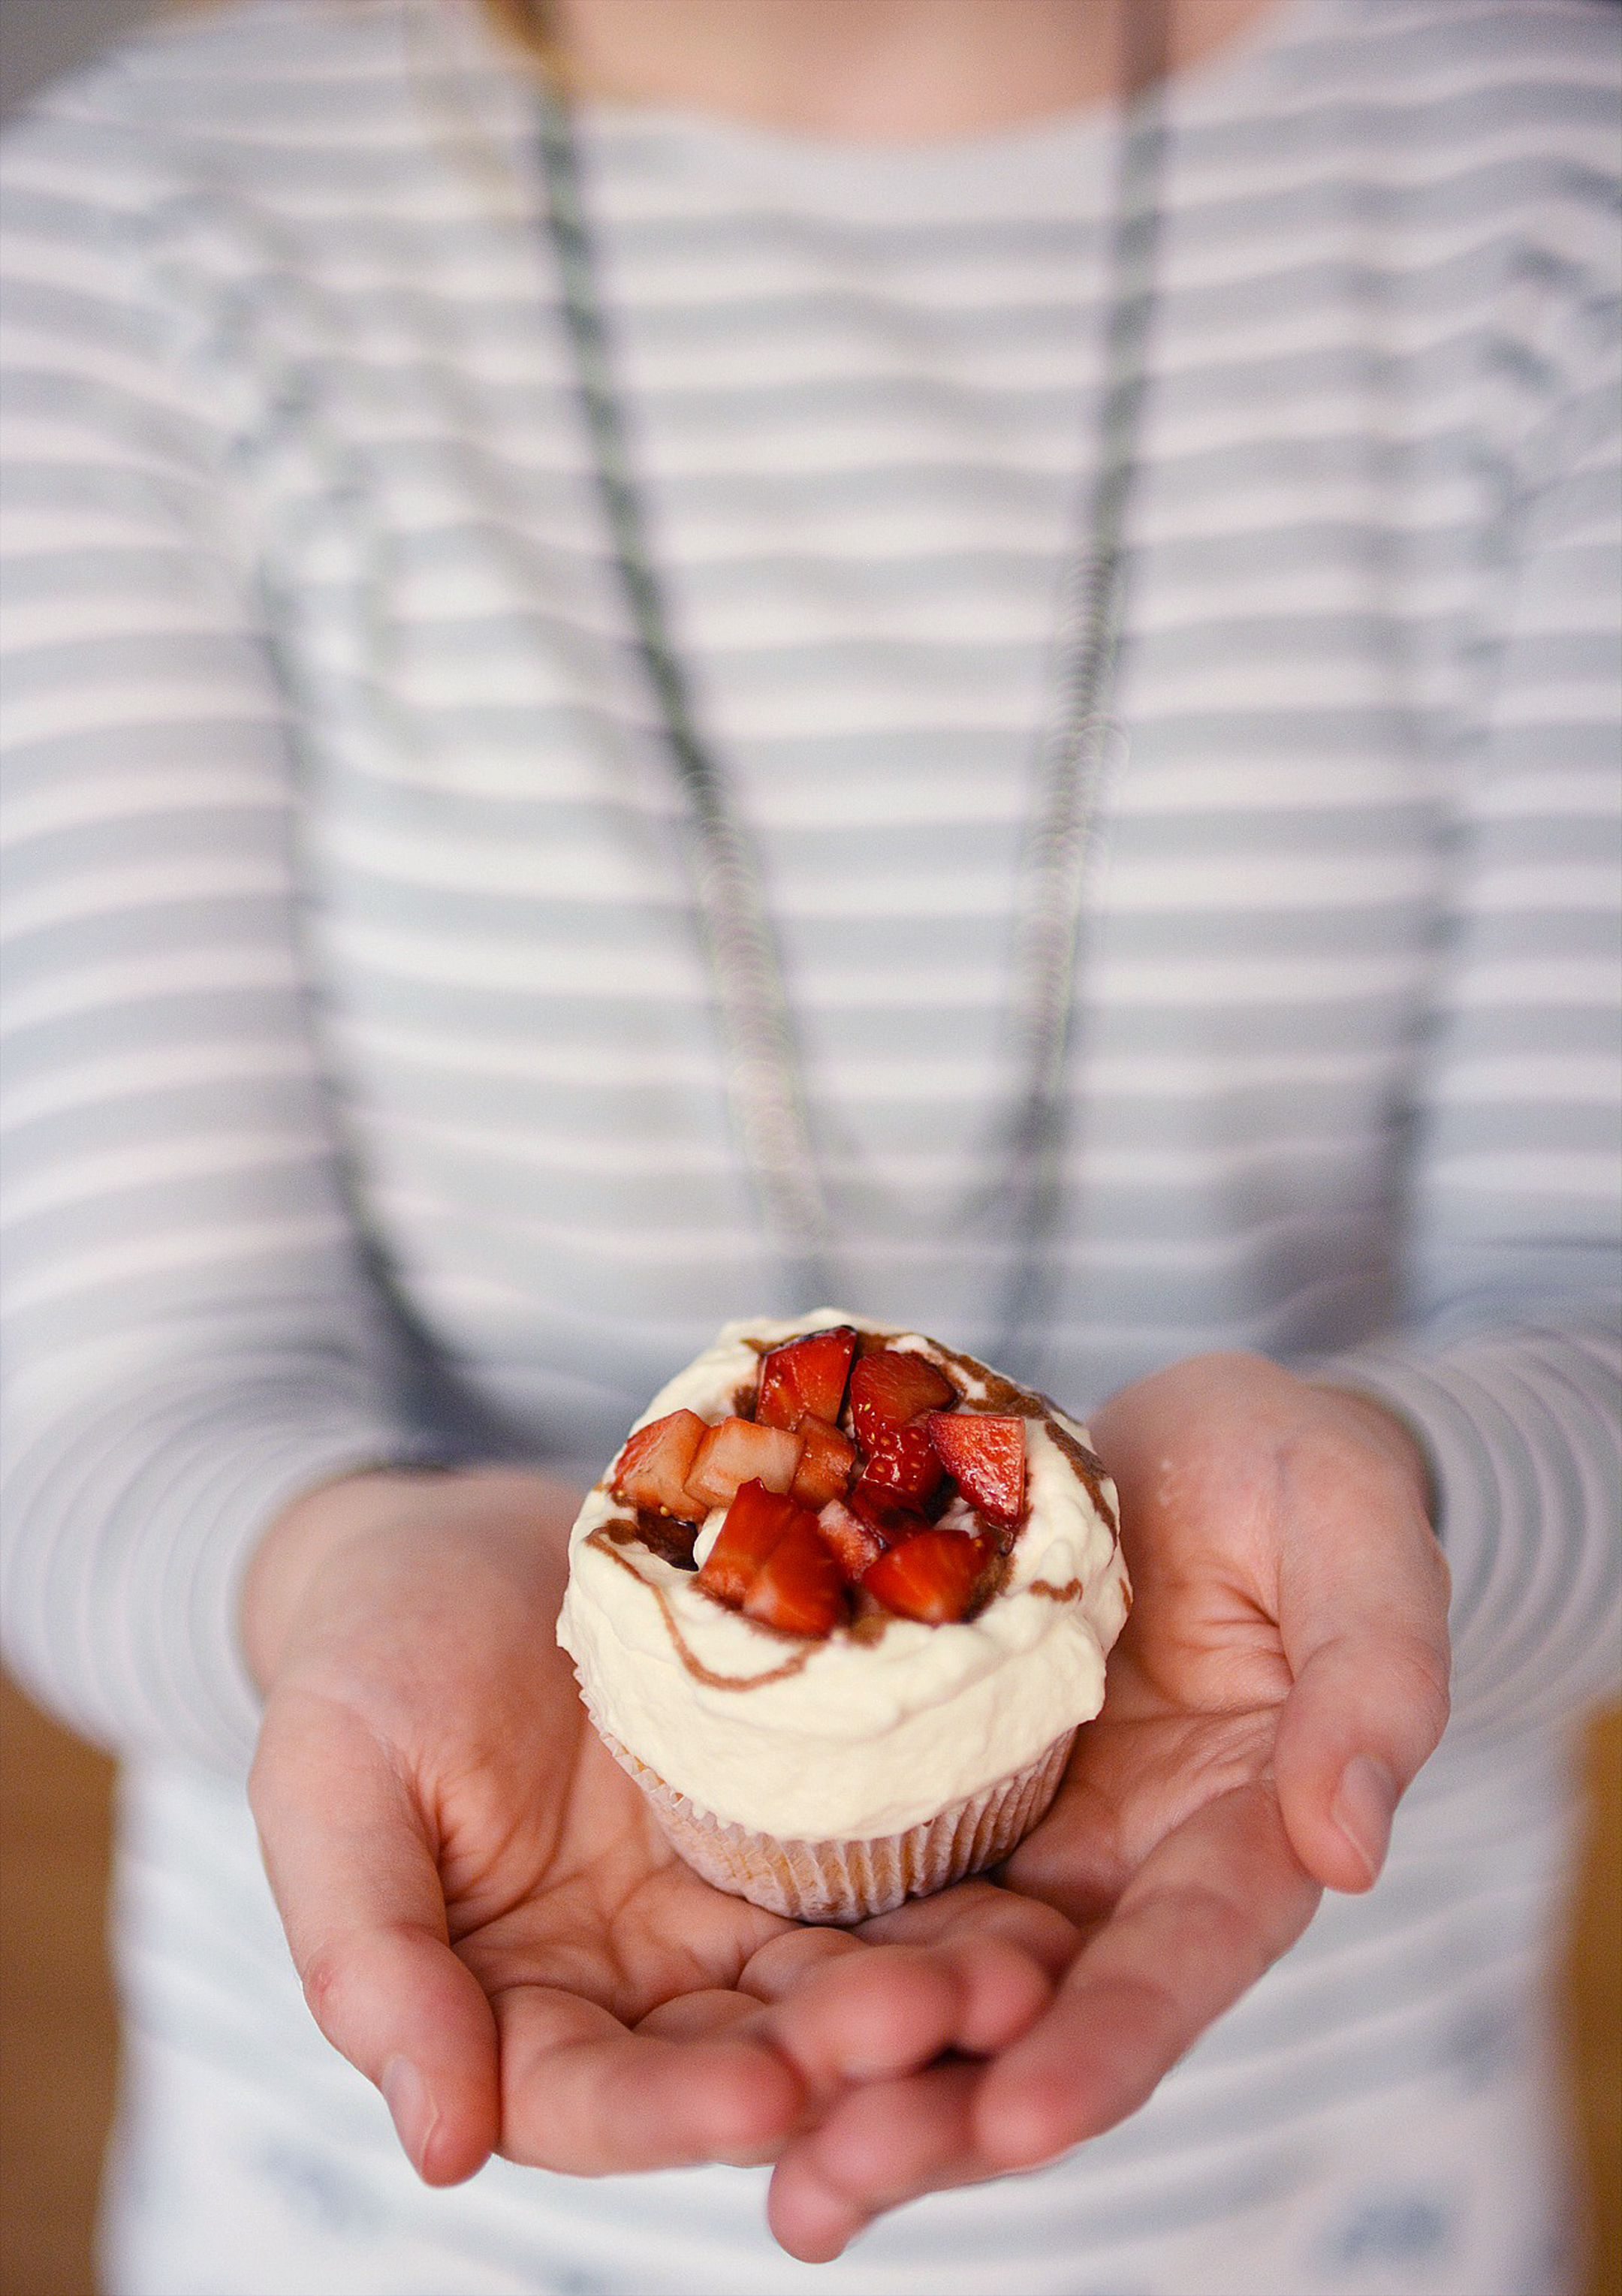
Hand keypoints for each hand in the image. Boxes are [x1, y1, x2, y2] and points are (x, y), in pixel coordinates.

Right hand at [243, 1469, 1074, 2186]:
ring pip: (843, 1982)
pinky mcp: (812, 1826)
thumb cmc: (370, 1656)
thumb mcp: (329, 1781)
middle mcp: (643, 1989)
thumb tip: (438, 2144)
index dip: (674, 2109)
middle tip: (947, 2018)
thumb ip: (368, 1957)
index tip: (765, 2090)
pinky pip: (892, 1875)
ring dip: (935, 1992)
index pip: (594, 2100)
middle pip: (751, 2056)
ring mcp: (735, 1910)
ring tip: (1023, 1972)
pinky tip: (1038, 1890)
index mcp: (513, 2012)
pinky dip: (961, 1894)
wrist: (464, 1540)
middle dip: (849, 2053)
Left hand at [764, 1352, 1450, 2259]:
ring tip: (776, 2178)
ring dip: (859, 2081)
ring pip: (939, 1982)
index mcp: (1236, 1836)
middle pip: (1035, 2017)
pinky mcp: (934, 1779)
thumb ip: (1375, 1680)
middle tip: (829, 2191)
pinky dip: (806, 1961)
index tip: (1022, 2119)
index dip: (1106, 2045)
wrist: (1195, 1436)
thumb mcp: (1359, 1542)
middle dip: (943, 2112)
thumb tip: (1349, 1848)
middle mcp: (1121, 1869)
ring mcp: (1022, 1834)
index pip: (1176, 1966)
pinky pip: (867, 1879)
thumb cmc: (1301, 1477)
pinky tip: (716, 2026)